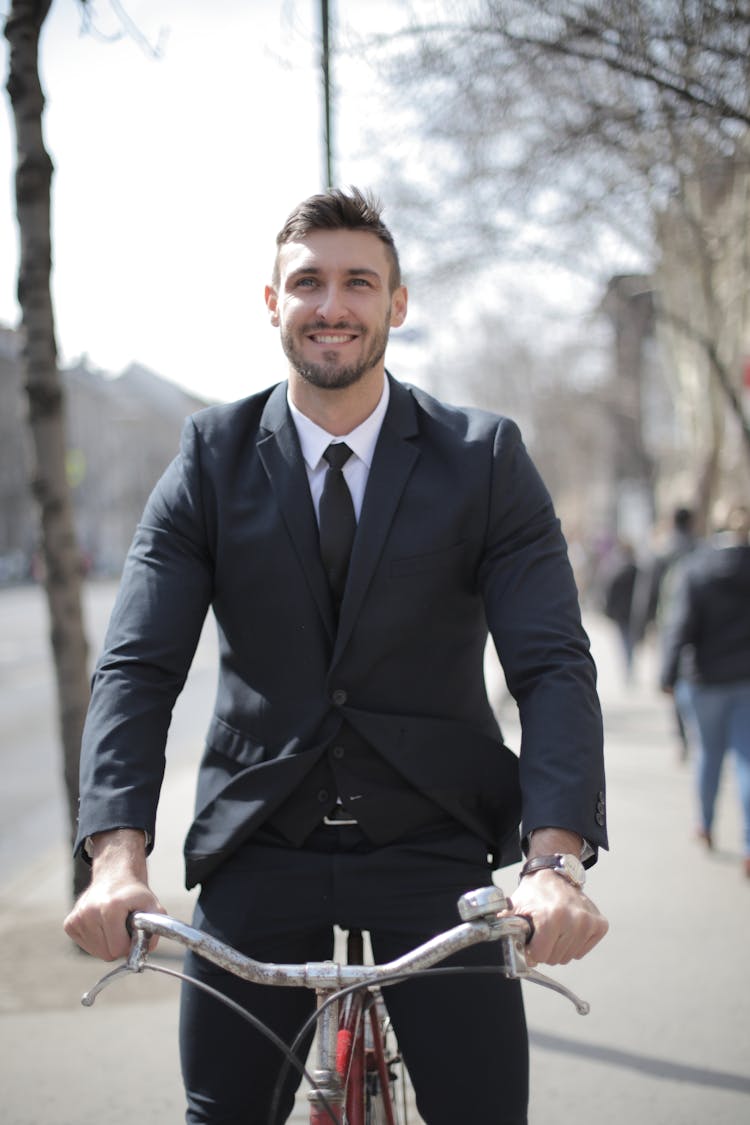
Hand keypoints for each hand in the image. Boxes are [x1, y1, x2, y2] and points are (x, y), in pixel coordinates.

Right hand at [63, 829, 164, 960]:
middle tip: (123, 927)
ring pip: (96, 952)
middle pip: (106, 954)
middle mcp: (89, 912)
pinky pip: (86, 946)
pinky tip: (101, 924)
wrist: (114, 877)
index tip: (132, 930)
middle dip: (118, 945)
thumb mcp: (152, 905)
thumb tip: (147, 950)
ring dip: (107, 942)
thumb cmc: (134, 895)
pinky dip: (96, 940)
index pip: (118, 949)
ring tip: (112, 923)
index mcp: (110, 907)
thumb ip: (156, 927)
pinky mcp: (69, 923)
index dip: (129, 944)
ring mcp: (77, 918)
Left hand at [509, 869, 607, 966]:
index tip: (531, 938)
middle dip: (545, 948)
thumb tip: (508, 955)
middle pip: (554, 958)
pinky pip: (582, 951)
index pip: (541, 956)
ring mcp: (589, 922)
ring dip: (559, 947)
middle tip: (543, 930)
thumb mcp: (515, 908)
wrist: (554, 875)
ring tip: (555, 927)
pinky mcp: (600, 925)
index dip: (532, 949)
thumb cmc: (534, 893)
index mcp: (552, 917)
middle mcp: (575, 920)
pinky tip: (568, 927)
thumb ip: (508, 931)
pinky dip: (573, 944)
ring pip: (568, 957)